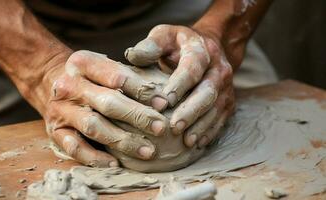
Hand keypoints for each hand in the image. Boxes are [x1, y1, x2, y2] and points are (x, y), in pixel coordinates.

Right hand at [37, 50, 169, 166]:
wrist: (48, 80)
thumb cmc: (90, 76)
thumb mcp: (104, 65)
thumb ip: (128, 74)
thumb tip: (164, 95)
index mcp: (83, 63)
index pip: (117, 76)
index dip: (142, 90)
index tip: (164, 103)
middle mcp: (69, 85)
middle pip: (108, 102)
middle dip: (137, 116)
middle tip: (161, 128)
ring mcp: (61, 109)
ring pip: (94, 126)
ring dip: (122, 140)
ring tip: (147, 151)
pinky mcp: (55, 131)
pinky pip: (75, 148)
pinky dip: (95, 158)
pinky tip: (115, 163)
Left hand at [125, 24, 237, 147]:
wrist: (209, 46)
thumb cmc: (178, 44)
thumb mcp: (164, 36)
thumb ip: (150, 46)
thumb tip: (132, 56)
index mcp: (201, 50)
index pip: (192, 68)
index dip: (179, 85)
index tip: (163, 102)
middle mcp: (218, 68)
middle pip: (208, 91)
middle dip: (191, 110)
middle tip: (175, 127)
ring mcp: (225, 86)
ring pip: (216, 108)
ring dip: (202, 125)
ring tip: (186, 141)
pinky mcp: (227, 101)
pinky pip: (221, 118)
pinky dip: (210, 132)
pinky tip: (197, 144)